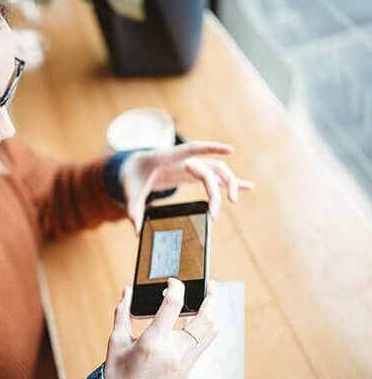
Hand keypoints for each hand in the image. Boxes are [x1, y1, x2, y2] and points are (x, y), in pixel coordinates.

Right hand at [104, 279, 218, 378]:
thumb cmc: (117, 377)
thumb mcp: (116, 342)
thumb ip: (122, 313)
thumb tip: (127, 291)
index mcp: (152, 343)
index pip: (173, 305)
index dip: (175, 287)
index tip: (172, 281)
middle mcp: (173, 352)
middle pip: (205, 319)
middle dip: (212, 298)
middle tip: (211, 284)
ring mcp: (184, 363)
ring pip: (211, 333)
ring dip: (214, 313)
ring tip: (210, 300)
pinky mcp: (188, 370)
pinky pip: (205, 344)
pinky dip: (207, 329)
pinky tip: (201, 320)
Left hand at [120, 141, 254, 232]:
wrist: (134, 166)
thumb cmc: (133, 175)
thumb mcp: (130, 190)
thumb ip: (133, 209)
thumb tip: (136, 230)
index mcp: (168, 157)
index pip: (192, 149)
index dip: (210, 148)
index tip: (230, 149)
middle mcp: (184, 159)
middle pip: (208, 169)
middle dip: (215, 190)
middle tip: (215, 214)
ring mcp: (191, 165)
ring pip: (217, 170)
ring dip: (228, 183)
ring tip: (234, 201)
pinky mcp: (194, 173)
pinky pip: (215, 177)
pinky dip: (230, 182)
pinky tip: (248, 186)